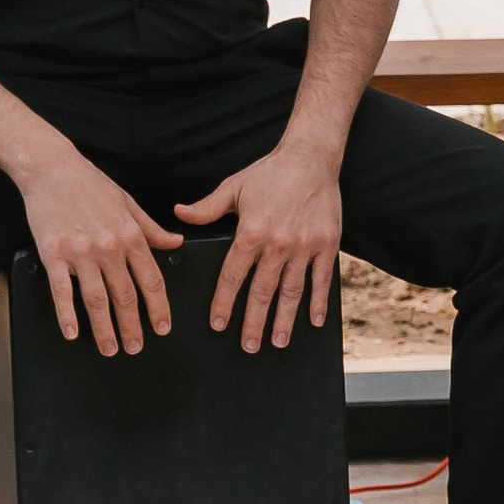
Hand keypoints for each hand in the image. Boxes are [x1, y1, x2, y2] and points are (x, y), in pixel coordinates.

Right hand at [20, 146, 182, 355]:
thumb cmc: (90, 184)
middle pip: (126, 296)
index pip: (151, 280)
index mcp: (131, 235)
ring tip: (110, 349)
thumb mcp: (129, 203)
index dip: (159, 308)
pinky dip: (68, 315)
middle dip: (133, 327)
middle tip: (136, 347)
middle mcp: (109, 246)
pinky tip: (72, 333)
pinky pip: (62, 291)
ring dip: (105, 329)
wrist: (51, 168)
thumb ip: (152, 229)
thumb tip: (176, 242)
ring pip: (97, 300)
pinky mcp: (53, 253)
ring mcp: (80, 252)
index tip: (162, 328)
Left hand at [177, 130, 344, 351]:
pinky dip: (318, 302)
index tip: (218, 324)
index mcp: (250, 233)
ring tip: (277, 342)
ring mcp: (304, 247)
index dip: (224, 302)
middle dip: (253, 322)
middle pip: (262, 292)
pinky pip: (321, 280)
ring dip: (284, 320)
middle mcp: (277, 244)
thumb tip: (178, 214)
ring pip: (291, 292)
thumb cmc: (270, 173)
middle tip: (248, 346)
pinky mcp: (326, 245)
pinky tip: (313, 321)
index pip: (232, 276)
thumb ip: (206, 208)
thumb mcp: (233, 188)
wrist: (311, 158)